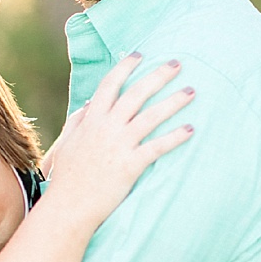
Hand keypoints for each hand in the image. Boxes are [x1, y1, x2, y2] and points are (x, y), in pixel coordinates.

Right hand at [42, 54, 194, 229]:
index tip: (141, 54)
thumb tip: (90, 104)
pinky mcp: (130, 165)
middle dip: (158, 76)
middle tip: (178, 63)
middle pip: (136, 94)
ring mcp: (119, 145)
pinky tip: (191, 129)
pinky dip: (175, 137)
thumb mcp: (68, 143)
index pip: (110, 84)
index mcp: (91, 120)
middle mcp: (106, 127)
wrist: (69, 207)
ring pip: (151, 116)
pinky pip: (157, 147)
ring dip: (173, 102)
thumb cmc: (68, 177)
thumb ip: (79, 121)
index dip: (126, 67)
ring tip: (192, 92)